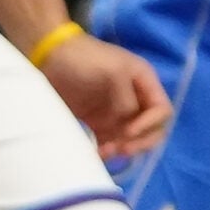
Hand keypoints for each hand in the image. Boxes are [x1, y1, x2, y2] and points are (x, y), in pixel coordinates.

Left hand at [39, 34, 172, 160]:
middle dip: (140, 142)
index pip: (161, 110)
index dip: (150, 125)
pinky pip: (109, 141)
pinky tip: (96, 154)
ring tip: (104, 152)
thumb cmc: (83, 58)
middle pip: (151, 129)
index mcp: (143, 82)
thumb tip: (129, 124)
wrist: (47, 55)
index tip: (129, 132)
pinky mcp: (97, 121)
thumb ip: (127, 99)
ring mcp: (116, 111)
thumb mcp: (112, 72)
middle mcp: (134, 99)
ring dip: (122, 149)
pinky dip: (106, 150)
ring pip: (130, 139)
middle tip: (121, 149)